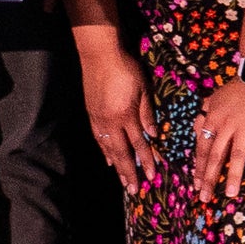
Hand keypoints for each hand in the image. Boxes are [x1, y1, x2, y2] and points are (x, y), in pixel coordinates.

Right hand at [80, 36, 152, 193]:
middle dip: (129, 172)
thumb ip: (147, 112)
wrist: (98, 54)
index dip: (146, 160)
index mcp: (126, 115)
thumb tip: (153, 134)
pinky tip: (108, 158)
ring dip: (116, 166)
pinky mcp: (91, 113)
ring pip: (108, 148)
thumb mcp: (143, 87)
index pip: (139, 143)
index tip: (153, 176)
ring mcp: (98, 119)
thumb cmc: (125, 67)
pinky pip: (98, 138)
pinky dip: (104, 150)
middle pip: (121, 152)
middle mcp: (111, 121)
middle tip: (134, 189)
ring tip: (122, 180)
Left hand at [191, 76, 244, 202]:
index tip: (196, 185)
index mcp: (213, 119)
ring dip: (233, 175)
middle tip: (205, 197)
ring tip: (231, 194)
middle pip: (215, 155)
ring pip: (237, 155)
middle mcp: (226, 125)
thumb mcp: (215, 98)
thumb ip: (205, 112)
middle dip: (209, 178)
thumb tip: (196, 125)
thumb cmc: (237, 89)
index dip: (199, 167)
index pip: (202, 147)